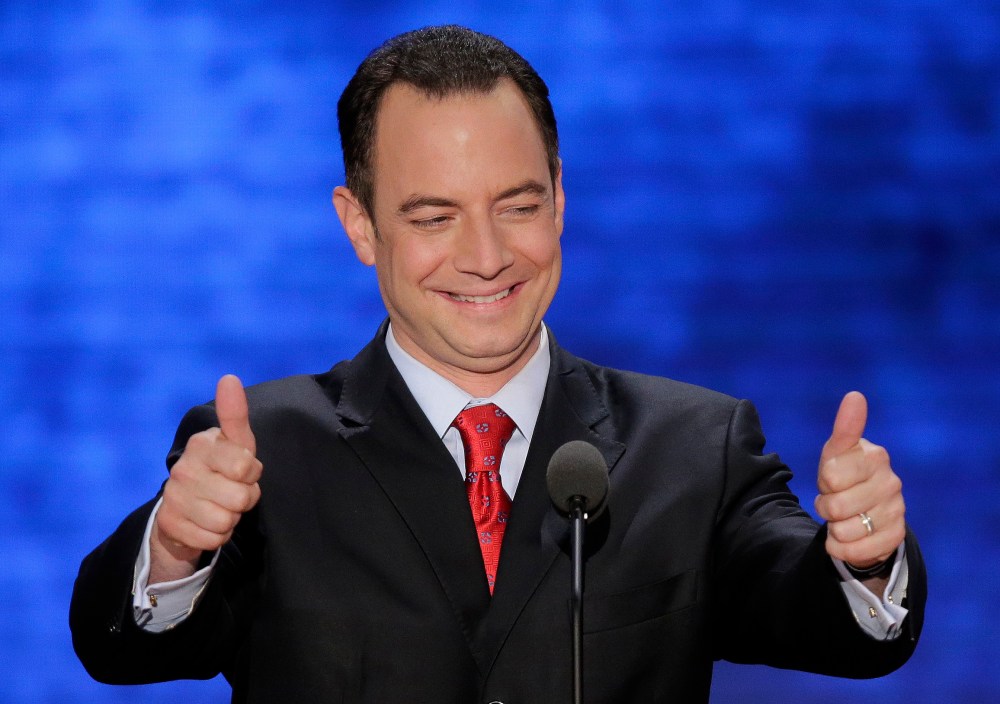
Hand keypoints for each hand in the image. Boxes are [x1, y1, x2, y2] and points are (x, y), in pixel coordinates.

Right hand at [149, 375, 261, 581]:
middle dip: (244, 499)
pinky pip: (213, 540)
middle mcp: (183, 469)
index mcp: (201, 445)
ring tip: (220, 506)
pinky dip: (217, 536)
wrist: (189, 505)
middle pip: (240, 498)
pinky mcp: (169, 525)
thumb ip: (235, 414)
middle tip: (232, 491)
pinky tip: (206, 523)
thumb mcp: (237, 443)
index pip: (245, 467)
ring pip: (226, 521)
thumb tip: (229, 378)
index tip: (241, 470)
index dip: (251, 474)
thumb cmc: (223, 468)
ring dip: (231, 519)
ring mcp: (173, 498)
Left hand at [814, 391, 904, 569]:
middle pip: (835, 506)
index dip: (824, 481)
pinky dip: (841, 548)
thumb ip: (845, 428)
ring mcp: (896, 511)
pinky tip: (846, 537)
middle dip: (826, 506)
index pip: (831, 476)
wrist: (863, 511)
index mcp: (876, 457)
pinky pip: (855, 551)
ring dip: (834, 528)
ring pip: (843, 530)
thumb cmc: (844, 474)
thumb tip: (855, 396)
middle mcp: (892, 483)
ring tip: (843, 517)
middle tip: (835, 499)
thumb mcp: (837, 453)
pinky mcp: (894, 537)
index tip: (832, 477)